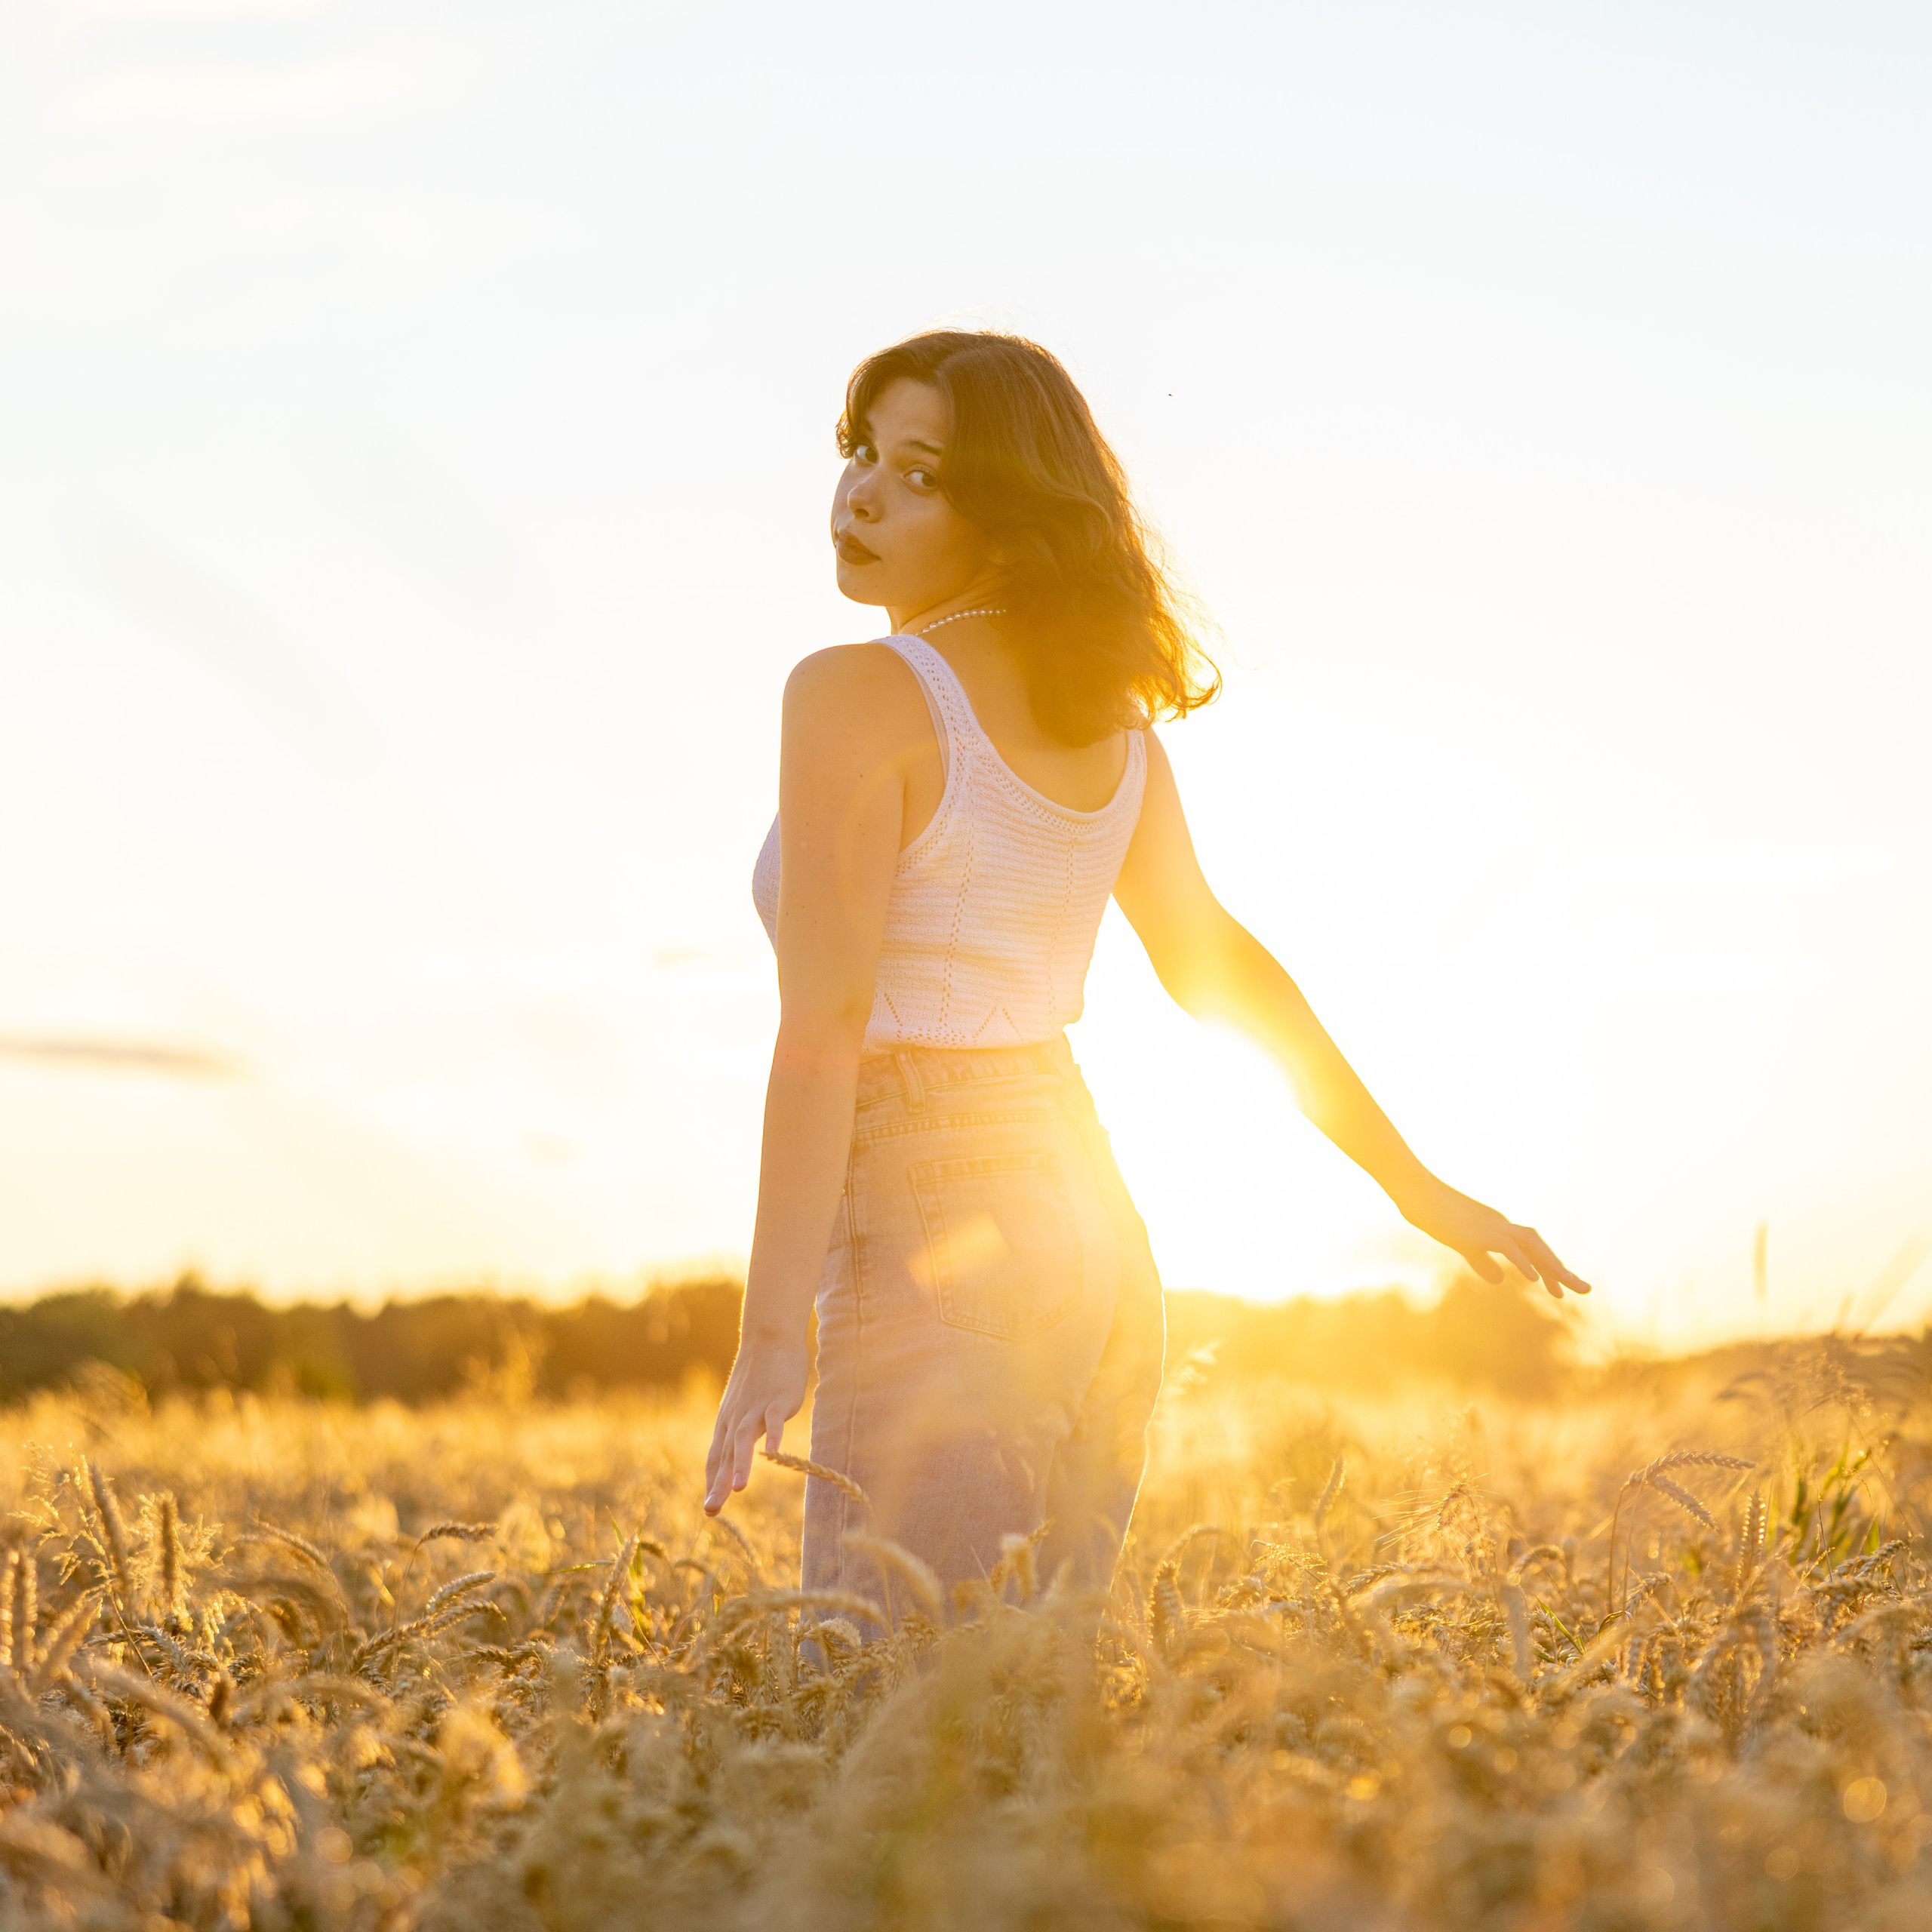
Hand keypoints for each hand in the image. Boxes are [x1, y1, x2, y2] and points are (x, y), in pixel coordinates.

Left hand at [703, 1330, 809, 1515]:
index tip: (709, 1510)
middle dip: (717, 1484)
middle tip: (711, 1511)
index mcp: (727, 1422)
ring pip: (744, 1439)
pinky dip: (774, 1436)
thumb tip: (734, 1457)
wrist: (769, 1338)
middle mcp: (736, 1418)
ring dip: (740, 1464)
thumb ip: (740, 1430)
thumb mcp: (742, 1405)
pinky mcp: (777, 1399)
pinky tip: (773, 1454)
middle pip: (724, 1454)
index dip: (711, 1483)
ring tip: (738, 1490)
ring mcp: (756, 1408)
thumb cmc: (757, 1375)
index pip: (715, 1458)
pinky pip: (774, 1419)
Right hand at [1396, 1175, 1591, 1299]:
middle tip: (1585, 1290)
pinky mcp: (1475, 1233)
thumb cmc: (1431, 1213)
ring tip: (1569, 1287)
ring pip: (1530, 1245)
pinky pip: (1505, 1247)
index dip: (1549, 1268)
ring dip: (1551, 1266)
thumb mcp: (1460, 1243)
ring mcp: (1489, 1227)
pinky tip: (1534, 1279)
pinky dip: (1522, 1261)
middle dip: (1562, 1269)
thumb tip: (1500, 1280)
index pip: (1531, 1249)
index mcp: (1497, 1227)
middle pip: (1539, 1246)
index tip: (1563, 1288)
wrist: (1413, 1189)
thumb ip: (1481, 1261)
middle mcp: (1500, 1225)